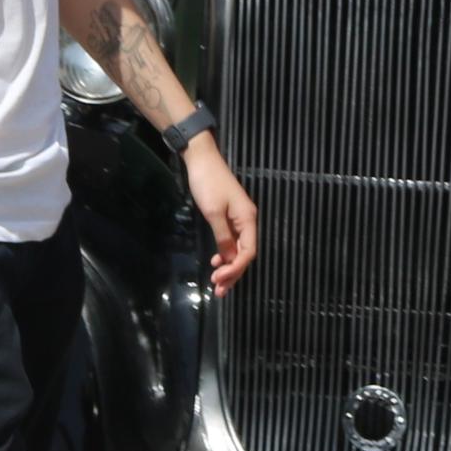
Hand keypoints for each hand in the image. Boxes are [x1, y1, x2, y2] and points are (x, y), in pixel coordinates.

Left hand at [182, 138, 259, 293]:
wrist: (201, 159)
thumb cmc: (208, 184)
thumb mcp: (213, 212)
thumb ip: (223, 237)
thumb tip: (230, 258)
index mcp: (248, 219)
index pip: (249, 251)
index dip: (236, 268)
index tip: (219, 279)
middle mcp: (247, 220)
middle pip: (245, 253)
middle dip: (233, 273)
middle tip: (219, 290)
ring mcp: (238, 219)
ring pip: (238, 249)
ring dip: (229, 267)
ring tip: (217, 283)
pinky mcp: (229, 216)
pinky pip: (232, 241)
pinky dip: (225, 253)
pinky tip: (216, 262)